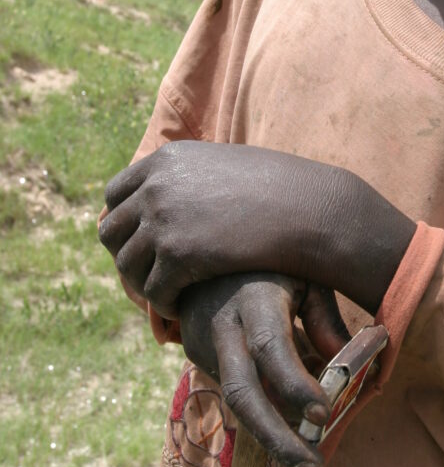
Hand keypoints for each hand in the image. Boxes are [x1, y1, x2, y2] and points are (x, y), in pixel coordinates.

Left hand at [99, 140, 414, 318]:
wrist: (309, 209)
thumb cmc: (280, 190)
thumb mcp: (225, 167)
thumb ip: (192, 178)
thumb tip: (171, 200)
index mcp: (166, 159)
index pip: (116, 194)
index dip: (126, 222)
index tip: (143, 244)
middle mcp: (157, 185)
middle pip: (111, 230)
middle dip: (126, 254)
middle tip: (151, 273)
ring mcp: (163, 218)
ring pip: (126, 266)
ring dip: (143, 284)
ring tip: (168, 294)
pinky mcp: (176, 254)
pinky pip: (152, 290)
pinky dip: (163, 304)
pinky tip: (183, 307)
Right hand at [179, 272, 350, 466]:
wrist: (202, 244)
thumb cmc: (271, 258)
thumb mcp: (304, 274)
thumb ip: (324, 318)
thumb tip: (347, 366)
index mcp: (254, 296)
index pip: (271, 346)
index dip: (294, 384)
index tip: (324, 416)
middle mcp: (222, 323)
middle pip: (241, 392)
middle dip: (276, 438)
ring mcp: (202, 340)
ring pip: (234, 401)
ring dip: (270, 435)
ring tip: (309, 460)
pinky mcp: (195, 352)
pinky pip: (233, 388)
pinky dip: (262, 408)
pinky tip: (288, 413)